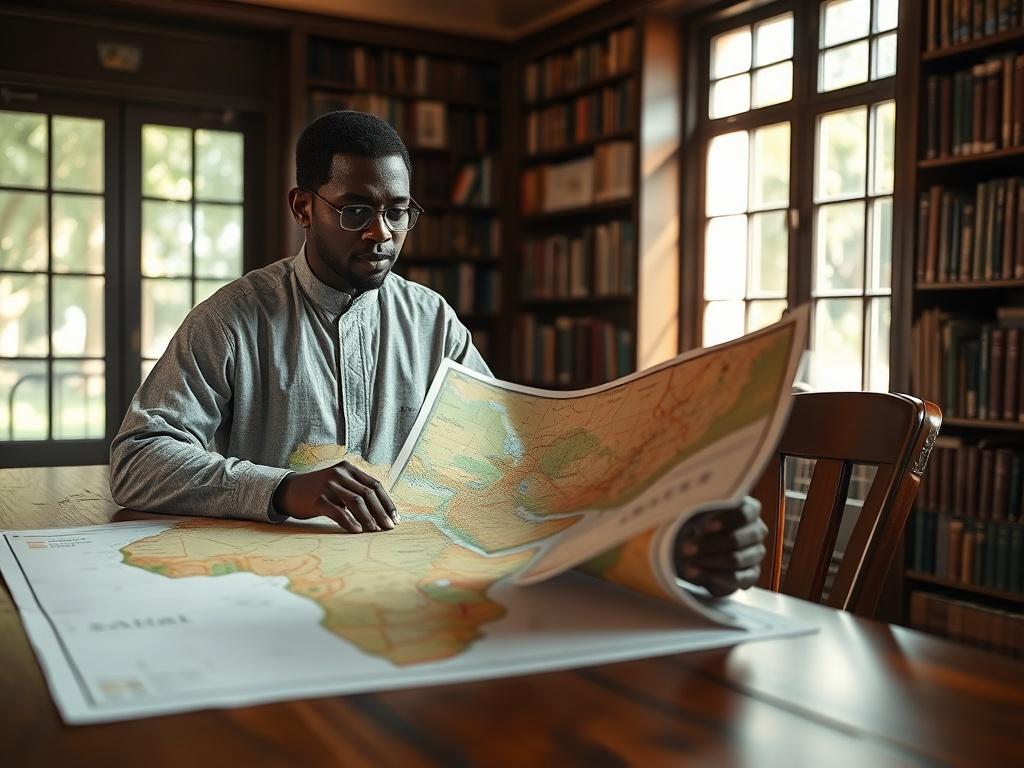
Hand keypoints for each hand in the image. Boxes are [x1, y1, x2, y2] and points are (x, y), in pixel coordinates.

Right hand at [272, 460, 398, 532]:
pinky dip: (350, 522)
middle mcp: (340, 474)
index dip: (387, 503)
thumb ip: (357, 490)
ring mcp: (328, 485)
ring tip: (375, 531)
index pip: (375, 485)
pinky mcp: (318, 499)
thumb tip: (382, 512)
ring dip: (369, 518)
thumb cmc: (319, 491)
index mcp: (348, 469)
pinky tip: (357, 531)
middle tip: (389, 527)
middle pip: (368, 493)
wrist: (289, 490)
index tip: (395, 518)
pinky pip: (338, 512)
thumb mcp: (339, 484)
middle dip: (381, 512)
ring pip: (356, 502)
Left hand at [674, 496, 766, 597]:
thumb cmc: (703, 523)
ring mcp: (756, 553)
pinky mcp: (752, 574)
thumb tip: (696, 524)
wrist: (704, 547)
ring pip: (736, 560)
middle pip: (737, 539)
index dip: (724, 521)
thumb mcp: (702, 513)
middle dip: (709, 545)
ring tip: (687, 562)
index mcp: (750, 509)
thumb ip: (704, 514)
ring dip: (708, 561)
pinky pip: (737, 578)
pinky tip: (697, 573)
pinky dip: (715, 577)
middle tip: (686, 548)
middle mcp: (757, 530)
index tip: (702, 527)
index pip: (744, 514)